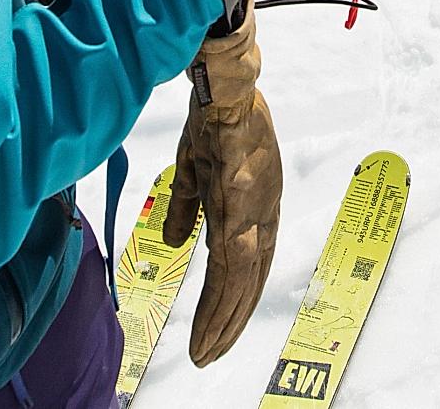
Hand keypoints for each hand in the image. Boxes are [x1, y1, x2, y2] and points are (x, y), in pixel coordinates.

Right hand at [163, 0, 278, 366]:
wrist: (221, 85)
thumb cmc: (211, 120)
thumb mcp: (196, 171)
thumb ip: (189, 210)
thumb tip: (177, 246)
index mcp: (254, 207)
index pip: (247, 266)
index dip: (233, 300)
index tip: (216, 331)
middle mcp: (261, 213)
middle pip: (247, 281)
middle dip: (229, 321)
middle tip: (209, 355)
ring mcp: (254, 209)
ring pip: (241, 279)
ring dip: (224, 318)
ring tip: (206, 349)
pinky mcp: (242, 202)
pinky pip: (234, 260)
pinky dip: (224, 294)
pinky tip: (213, 316)